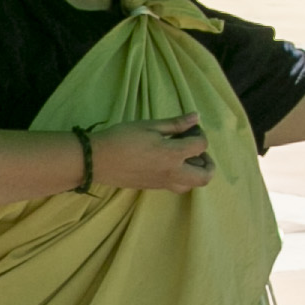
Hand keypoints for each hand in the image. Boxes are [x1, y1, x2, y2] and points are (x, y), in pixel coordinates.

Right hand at [92, 115, 214, 192]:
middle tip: (196, 149)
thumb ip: (175, 124)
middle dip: (208, 162)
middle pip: (205, 176)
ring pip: (192, 185)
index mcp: (172, 155)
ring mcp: (163, 184)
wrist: (97, 160)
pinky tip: (169, 162)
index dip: (200, 134)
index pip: (201, 146)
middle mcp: (172, 173)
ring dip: (195, 171)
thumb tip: (196, 117)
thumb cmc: (121, 138)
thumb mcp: (149, 125)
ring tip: (183, 156)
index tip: (190, 127)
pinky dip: (182, 176)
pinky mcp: (154, 187)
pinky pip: (177, 186)